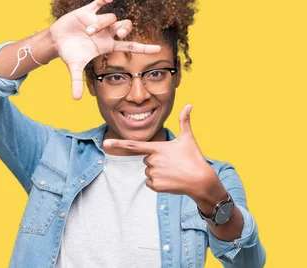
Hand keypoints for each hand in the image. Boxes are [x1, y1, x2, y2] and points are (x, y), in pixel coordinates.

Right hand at [49, 0, 160, 99]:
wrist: (57, 41)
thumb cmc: (70, 54)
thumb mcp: (74, 67)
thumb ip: (76, 82)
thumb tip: (76, 100)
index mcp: (108, 45)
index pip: (131, 46)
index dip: (145, 48)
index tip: (159, 49)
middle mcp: (107, 33)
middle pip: (124, 27)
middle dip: (125, 29)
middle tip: (120, 34)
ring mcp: (98, 21)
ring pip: (109, 18)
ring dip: (100, 25)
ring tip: (88, 32)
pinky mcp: (87, 12)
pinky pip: (99, 2)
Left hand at [102, 104, 224, 202]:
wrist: (201, 180)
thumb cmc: (194, 158)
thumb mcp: (188, 138)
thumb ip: (184, 121)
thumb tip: (189, 104)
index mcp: (157, 148)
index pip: (134, 145)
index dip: (118, 143)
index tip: (105, 143)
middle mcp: (152, 160)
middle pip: (146, 159)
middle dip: (156, 161)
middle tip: (172, 163)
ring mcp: (153, 173)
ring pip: (148, 172)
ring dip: (158, 172)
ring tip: (173, 172)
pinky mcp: (155, 185)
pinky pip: (150, 183)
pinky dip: (159, 183)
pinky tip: (170, 181)